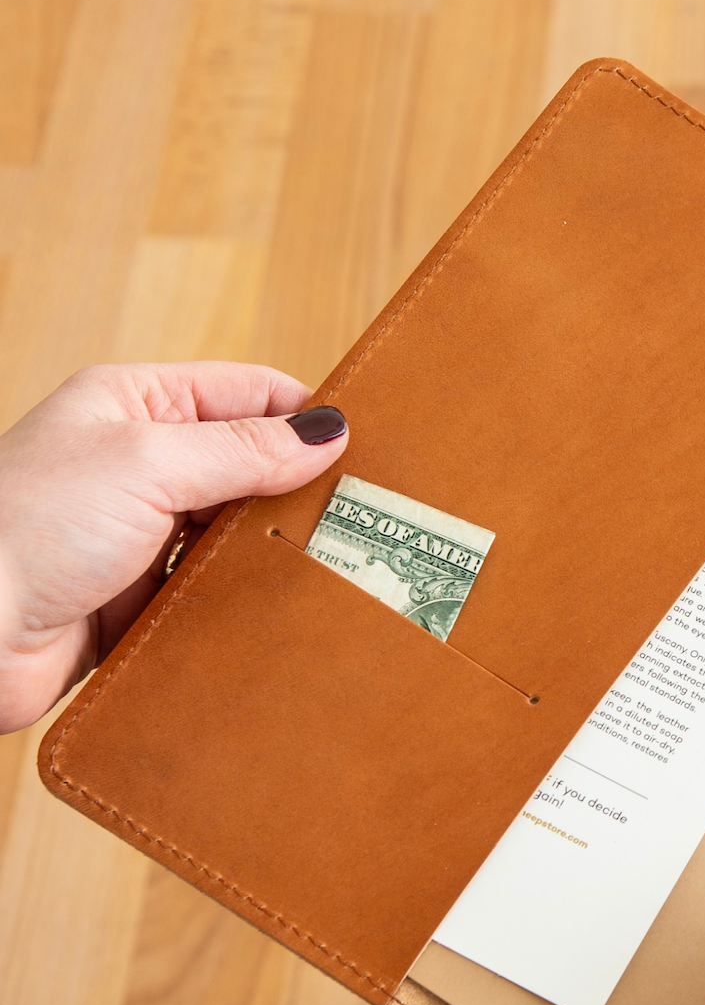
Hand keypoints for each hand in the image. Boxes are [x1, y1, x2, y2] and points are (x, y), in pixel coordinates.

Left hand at [0, 362, 347, 733]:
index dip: (308, 416)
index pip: (248, 393)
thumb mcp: (146, 464)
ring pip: (242, 534)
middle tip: (371, 518)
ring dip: (282, 551)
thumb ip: (242, 450)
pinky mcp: (148, 598)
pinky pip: (221, 593)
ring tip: (343, 567)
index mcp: (135, 407)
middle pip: (254, 467)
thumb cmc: (27, 527)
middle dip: (307, 490)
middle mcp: (142, 465)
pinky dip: (254, 601)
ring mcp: (146, 534)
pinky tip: (293, 611)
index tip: (370, 450)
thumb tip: (327, 432)